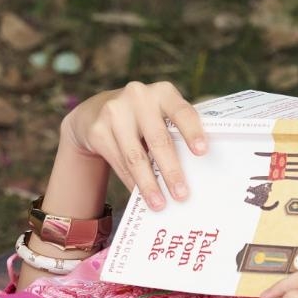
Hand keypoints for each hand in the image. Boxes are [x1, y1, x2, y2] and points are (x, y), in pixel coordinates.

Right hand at [61, 81, 208, 210]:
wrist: (96, 111)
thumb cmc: (143, 118)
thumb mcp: (159, 114)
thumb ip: (174, 132)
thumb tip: (193, 173)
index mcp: (163, 92)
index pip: (182, 112)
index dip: (192, 132)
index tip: (202, 152)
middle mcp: (139, 97)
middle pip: (158, 139)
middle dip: (171, 171)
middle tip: (182, 195)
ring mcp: (115, 112)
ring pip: (135, 157)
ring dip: (149, 184)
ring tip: (159, 204)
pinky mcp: (98, 130)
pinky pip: (119, 163)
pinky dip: (132, 182)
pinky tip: (140, 195)